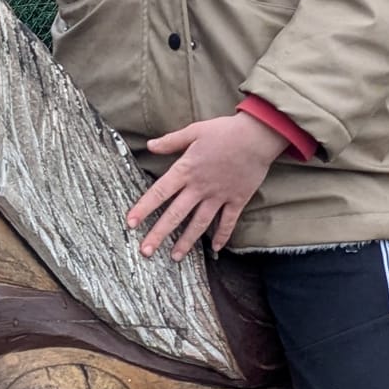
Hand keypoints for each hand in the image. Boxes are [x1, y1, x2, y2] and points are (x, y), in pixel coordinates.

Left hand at [125, 112, 288, 260]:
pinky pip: (228, 222)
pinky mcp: (237, 199)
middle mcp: (200, 187)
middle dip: (159, 234)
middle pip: (176, 214)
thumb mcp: (194, 131)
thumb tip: (149, 145)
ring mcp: (219, 196)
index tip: (130, 222)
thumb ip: (171, 141)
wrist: (257, 136)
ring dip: (186, 241)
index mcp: (186, 170)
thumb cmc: (225, 131)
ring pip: (199, 223)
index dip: (144, 208)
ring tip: (175, 257)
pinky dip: (222, 236)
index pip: (160, 192)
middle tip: (146, 251)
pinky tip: (215, 249)